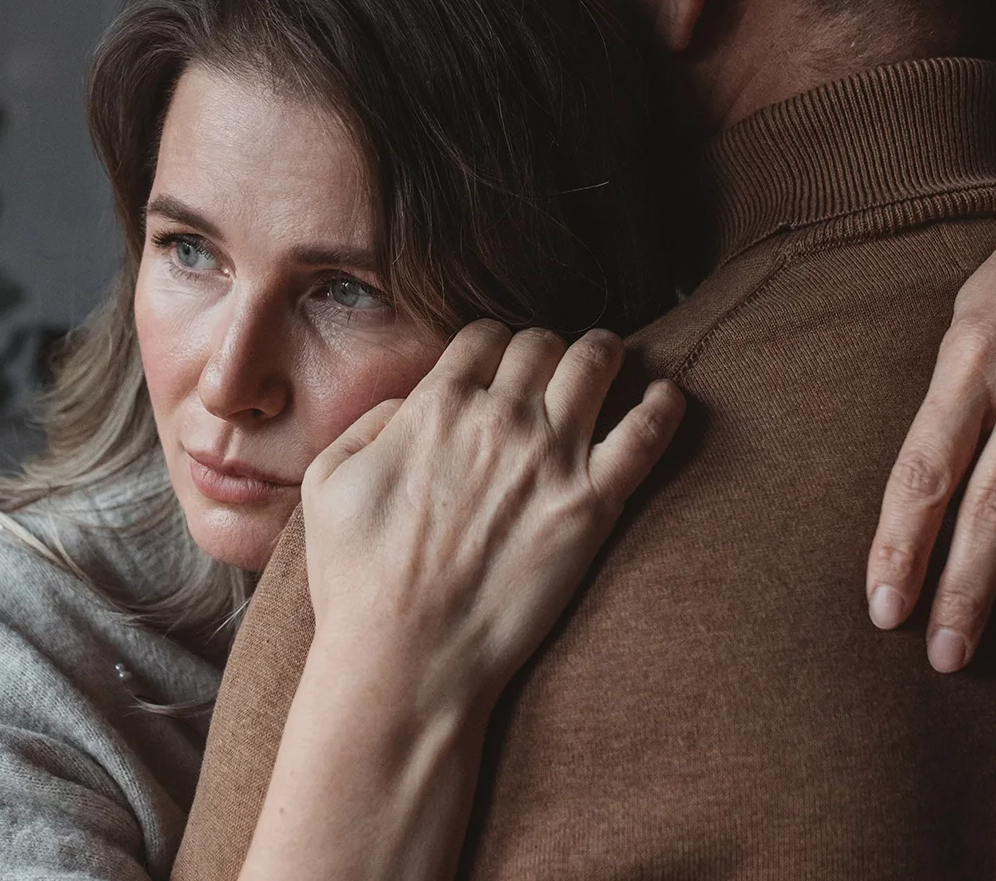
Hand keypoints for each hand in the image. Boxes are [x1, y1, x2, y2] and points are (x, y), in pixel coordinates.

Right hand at [299, 322, 685, 713]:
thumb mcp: (328, 483)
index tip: (501, 364)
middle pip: (542, 345)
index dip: (493, 344)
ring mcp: (552, 459)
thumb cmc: (358, 581)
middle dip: (546, 348)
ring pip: (595, 365)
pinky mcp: (591, 506)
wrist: (406, 658)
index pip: (483, 337)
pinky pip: (645, 434)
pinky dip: (662, 406)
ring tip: (609, 360)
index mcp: (437, 405)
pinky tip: (667, 397)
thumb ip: (368, 425)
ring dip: (603, 354)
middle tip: (553, 367)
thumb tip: (408, 404)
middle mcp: (500, 418)